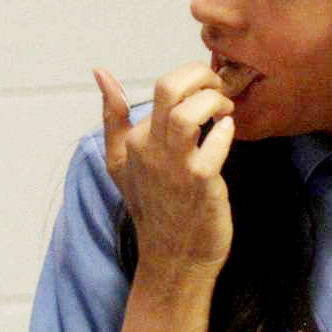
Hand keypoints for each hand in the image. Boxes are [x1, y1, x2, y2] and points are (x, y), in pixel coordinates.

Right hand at [95, 61, 237, 277]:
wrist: (173, 258)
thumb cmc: (152, 207)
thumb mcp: (120, 161)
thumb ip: (113, 117)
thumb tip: (101, 74)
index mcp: (134, 140)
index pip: (162, 86)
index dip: (192, 79)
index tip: (207, 89)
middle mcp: (149, 149)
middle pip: (169, 87)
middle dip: (201, 75)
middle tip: (218, 86)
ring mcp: (175, 166)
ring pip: (188, 113)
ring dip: (214, 100)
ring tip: (225, 109)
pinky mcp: (201, 182)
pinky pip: (215, 145)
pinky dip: (226, 131)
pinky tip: (229, 130)